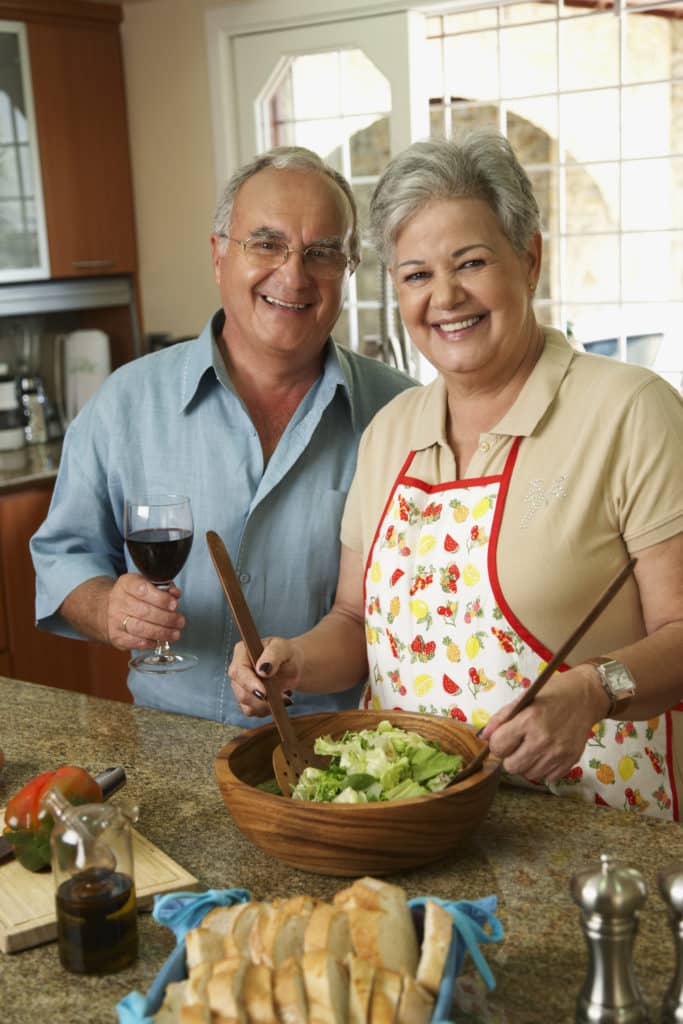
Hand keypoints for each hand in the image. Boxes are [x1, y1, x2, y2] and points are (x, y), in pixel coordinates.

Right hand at [106, 573, 184, 651]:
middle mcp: (118, 601)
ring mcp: (115, 619)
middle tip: (180, 621)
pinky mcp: (116, 636)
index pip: (143, 590)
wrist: (107, 609)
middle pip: (144, 611)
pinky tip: (160, 641)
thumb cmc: (133, 595)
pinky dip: (150, 643)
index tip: (174, 604)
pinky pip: (134, 642)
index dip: (160, 598)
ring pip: (140, 628)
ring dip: (161, 632)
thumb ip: (163, 587)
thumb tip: (175, 594)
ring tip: (175, 634)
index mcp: (127, 584)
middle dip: (166, 618)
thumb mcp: (146, 584)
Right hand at [228, 637, 301, 717]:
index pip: (238, 671)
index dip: (249, 684)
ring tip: (285, 695)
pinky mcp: (246, 699)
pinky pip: (252, 711)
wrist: (292, 665)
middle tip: (284, 695)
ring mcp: (239, 686)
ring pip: (247, 705)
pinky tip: (279, 699)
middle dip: (262, 699)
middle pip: (241, 692)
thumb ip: (273, 655)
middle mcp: (237, 670)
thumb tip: (263, 670)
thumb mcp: (283, 648)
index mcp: (241, 652)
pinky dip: (268, 709)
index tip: (265, 693)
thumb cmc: (286, 653)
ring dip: (267, 704)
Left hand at [480, 665, 607, 781]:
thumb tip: (483, 737)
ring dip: (527, 764)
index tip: (504, 738)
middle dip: (510, 757)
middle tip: (518, 744)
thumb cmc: (552, 694)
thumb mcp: (523, 699)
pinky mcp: (570, 761)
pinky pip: (547, 777)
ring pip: (528, 774)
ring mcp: (558, 753)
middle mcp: (543, 739)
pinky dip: (544, 768)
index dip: (497, 743)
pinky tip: (547, 752)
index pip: (498, 747)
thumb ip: (501, 719)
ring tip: (534, 746)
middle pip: (511, 767)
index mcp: (528, 720)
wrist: (586, 696)